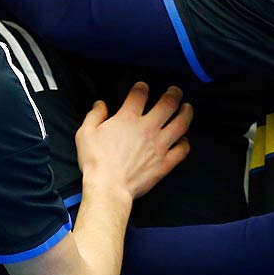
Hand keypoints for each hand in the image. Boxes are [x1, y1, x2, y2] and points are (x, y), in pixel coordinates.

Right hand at [75, 83, 191, 200]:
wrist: (109, 187)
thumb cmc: (95, 161)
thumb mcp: (85, 133)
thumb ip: (94, 115)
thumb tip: (100, 104)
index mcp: (128, 118)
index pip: (140, 94)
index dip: (142, 87)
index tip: (143, 87)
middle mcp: (148, 128)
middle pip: (168, 103)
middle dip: (174, 93)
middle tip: (176, 91)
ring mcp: (160, 145)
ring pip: (181, 123)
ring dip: (187, 112)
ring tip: (187, 108)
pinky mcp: (165, 162)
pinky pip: (182, 150)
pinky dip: (185, 143)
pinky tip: (184, 139)